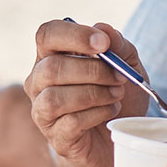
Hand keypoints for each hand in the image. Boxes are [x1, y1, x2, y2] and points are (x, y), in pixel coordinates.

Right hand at [25, 19, 150, 166]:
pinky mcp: (55, 137)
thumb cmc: (117, 94)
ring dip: (94, 93)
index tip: (103, 44)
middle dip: (93, 71)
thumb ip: (118, 45)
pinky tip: (111, 112)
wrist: (121, 136)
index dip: (74, 35)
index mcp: (52, 55)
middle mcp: (39, 82)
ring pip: (55, 97)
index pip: (46, 34)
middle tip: (120, 77)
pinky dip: (97, 113)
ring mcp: (42, 111)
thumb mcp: (128, 64)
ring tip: (116, 95)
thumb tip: (103, 29)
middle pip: (51, 68)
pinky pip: (70, 122)